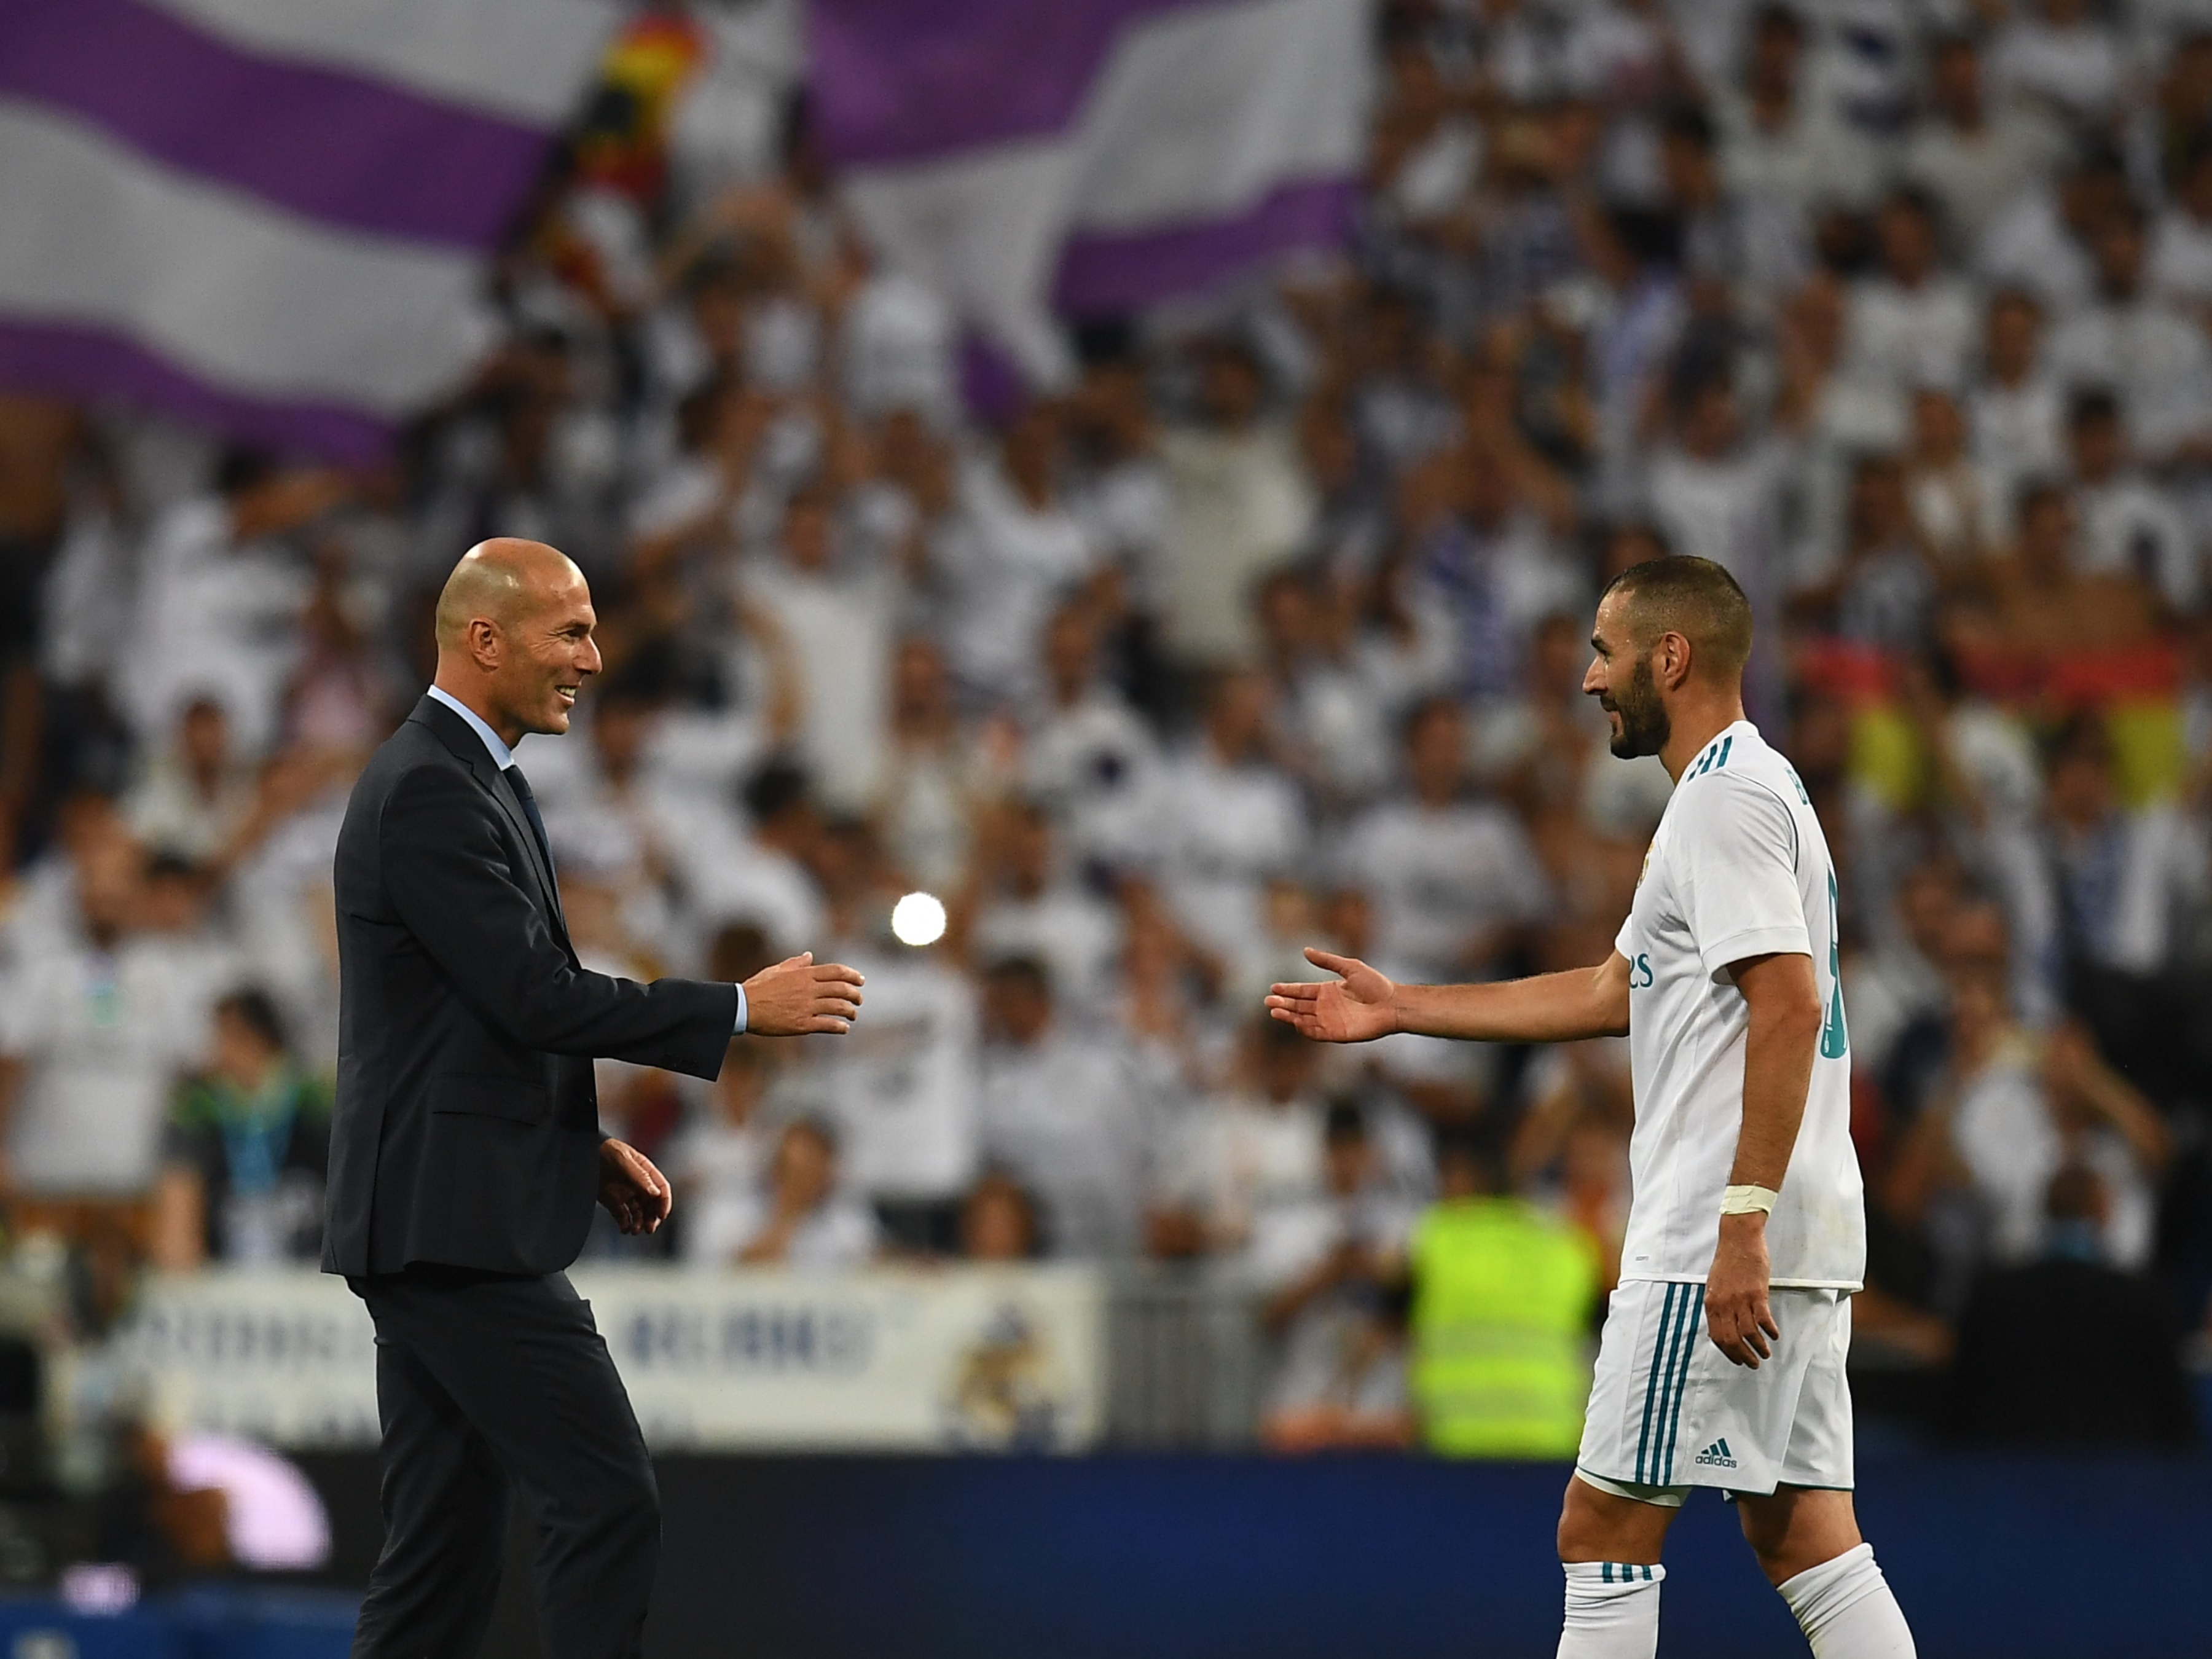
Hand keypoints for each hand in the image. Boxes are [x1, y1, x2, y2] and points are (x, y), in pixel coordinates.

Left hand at [599, 1138, 671, 1235]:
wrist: (582, 1153)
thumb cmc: (605, 1150)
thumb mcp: (623, 1160)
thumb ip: (640, 1176)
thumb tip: (655, 1193)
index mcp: (646, 1172)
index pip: (661, 1189)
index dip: (664, 1203)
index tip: (661, 1215)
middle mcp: (638, 1185)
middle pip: (652, 1204)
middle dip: (652, 1217)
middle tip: (649, 1228)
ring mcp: (626, 1194)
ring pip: (639, 1213)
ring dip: (640, 1223)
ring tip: (635, 1230)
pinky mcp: (613, 1202)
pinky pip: (623, 1217)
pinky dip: (625, 1225)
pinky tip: (625, 1229)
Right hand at [743, 953, 864, 1034]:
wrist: (744, 1007)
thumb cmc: (758, 987)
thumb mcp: (777, 970)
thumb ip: (796, 963)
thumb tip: (809, 955)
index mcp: (804, 974)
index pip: (836, 971)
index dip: (852, 975)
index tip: (861, 981)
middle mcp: (809, 989)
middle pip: (842, 989)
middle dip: (855, 995)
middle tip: (859, 1000)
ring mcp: (807, 1007)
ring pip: (839, 1007)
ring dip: (850, 1011)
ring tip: (853, 1014)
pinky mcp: (802, 1024)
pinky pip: (828, 1025)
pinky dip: (840, 1026)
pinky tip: (844, 1028)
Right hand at [1265, 948, 1397, 1042]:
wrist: (1393, 1004)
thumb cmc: (1376, 985)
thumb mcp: (1350, 967)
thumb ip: (1327, 960)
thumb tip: (1305, 950)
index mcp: (1328, 991)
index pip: (1302, 991)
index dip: (1288, 989)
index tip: (1274, 987)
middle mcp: (1326, 1007)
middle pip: (1299, 1005)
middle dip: (1283, 1003)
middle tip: (1268, 1000)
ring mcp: (1330, 1021)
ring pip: (1303, 1019)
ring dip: (1289, 1016)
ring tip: (1275, 1010)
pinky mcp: (1336, 1034)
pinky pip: (1316, 1032)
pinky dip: (1304, 1028)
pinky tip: (1295, 1021)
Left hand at [1706, 1212, 1778, 1367]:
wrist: (1738, 1239)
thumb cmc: (1727, 1261)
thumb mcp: (1714, 1285)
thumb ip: (1717, 1306)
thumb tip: (1721, 1328)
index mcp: (1711, 1303)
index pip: (1717, 1337)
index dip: (1728, 1353)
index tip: (1737, 1360)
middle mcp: (1723, 1304)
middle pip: (1732, 1340)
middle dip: (1743, 1356)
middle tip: (1753, 1364)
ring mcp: (1740, 1300)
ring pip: (1749, 1334)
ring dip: (1759, 1348)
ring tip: (1765, 1353)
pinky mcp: (1757, 1294)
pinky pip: (1763, 1320)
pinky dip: (1770, 1332)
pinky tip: (1774, 1335)